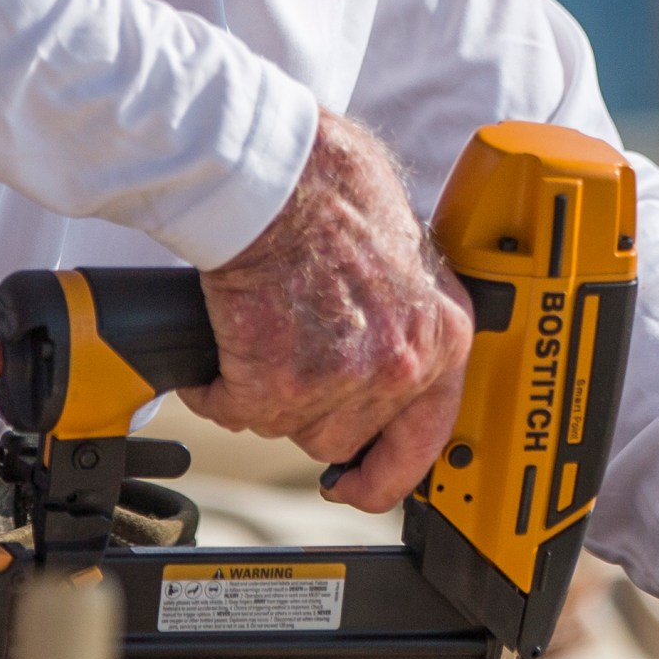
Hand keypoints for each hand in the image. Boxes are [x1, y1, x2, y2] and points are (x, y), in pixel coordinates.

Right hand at [179, 109, 473, 510]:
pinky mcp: (275, 383)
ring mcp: (339, 381)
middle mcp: (400, 367)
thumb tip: (384, 335)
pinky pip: (233, 408)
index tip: (360, 484)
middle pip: (344, 436)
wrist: (275, 175)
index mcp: (442, 335)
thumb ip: (405, 310)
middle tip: (285, 366)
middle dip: (309, 408)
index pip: (426, 440)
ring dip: (261, 394)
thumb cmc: (332, 186)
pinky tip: (220, 347)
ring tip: (254, 337)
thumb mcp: (407, 248)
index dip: (386, 472)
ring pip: (286, 426)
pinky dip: (216, 385)